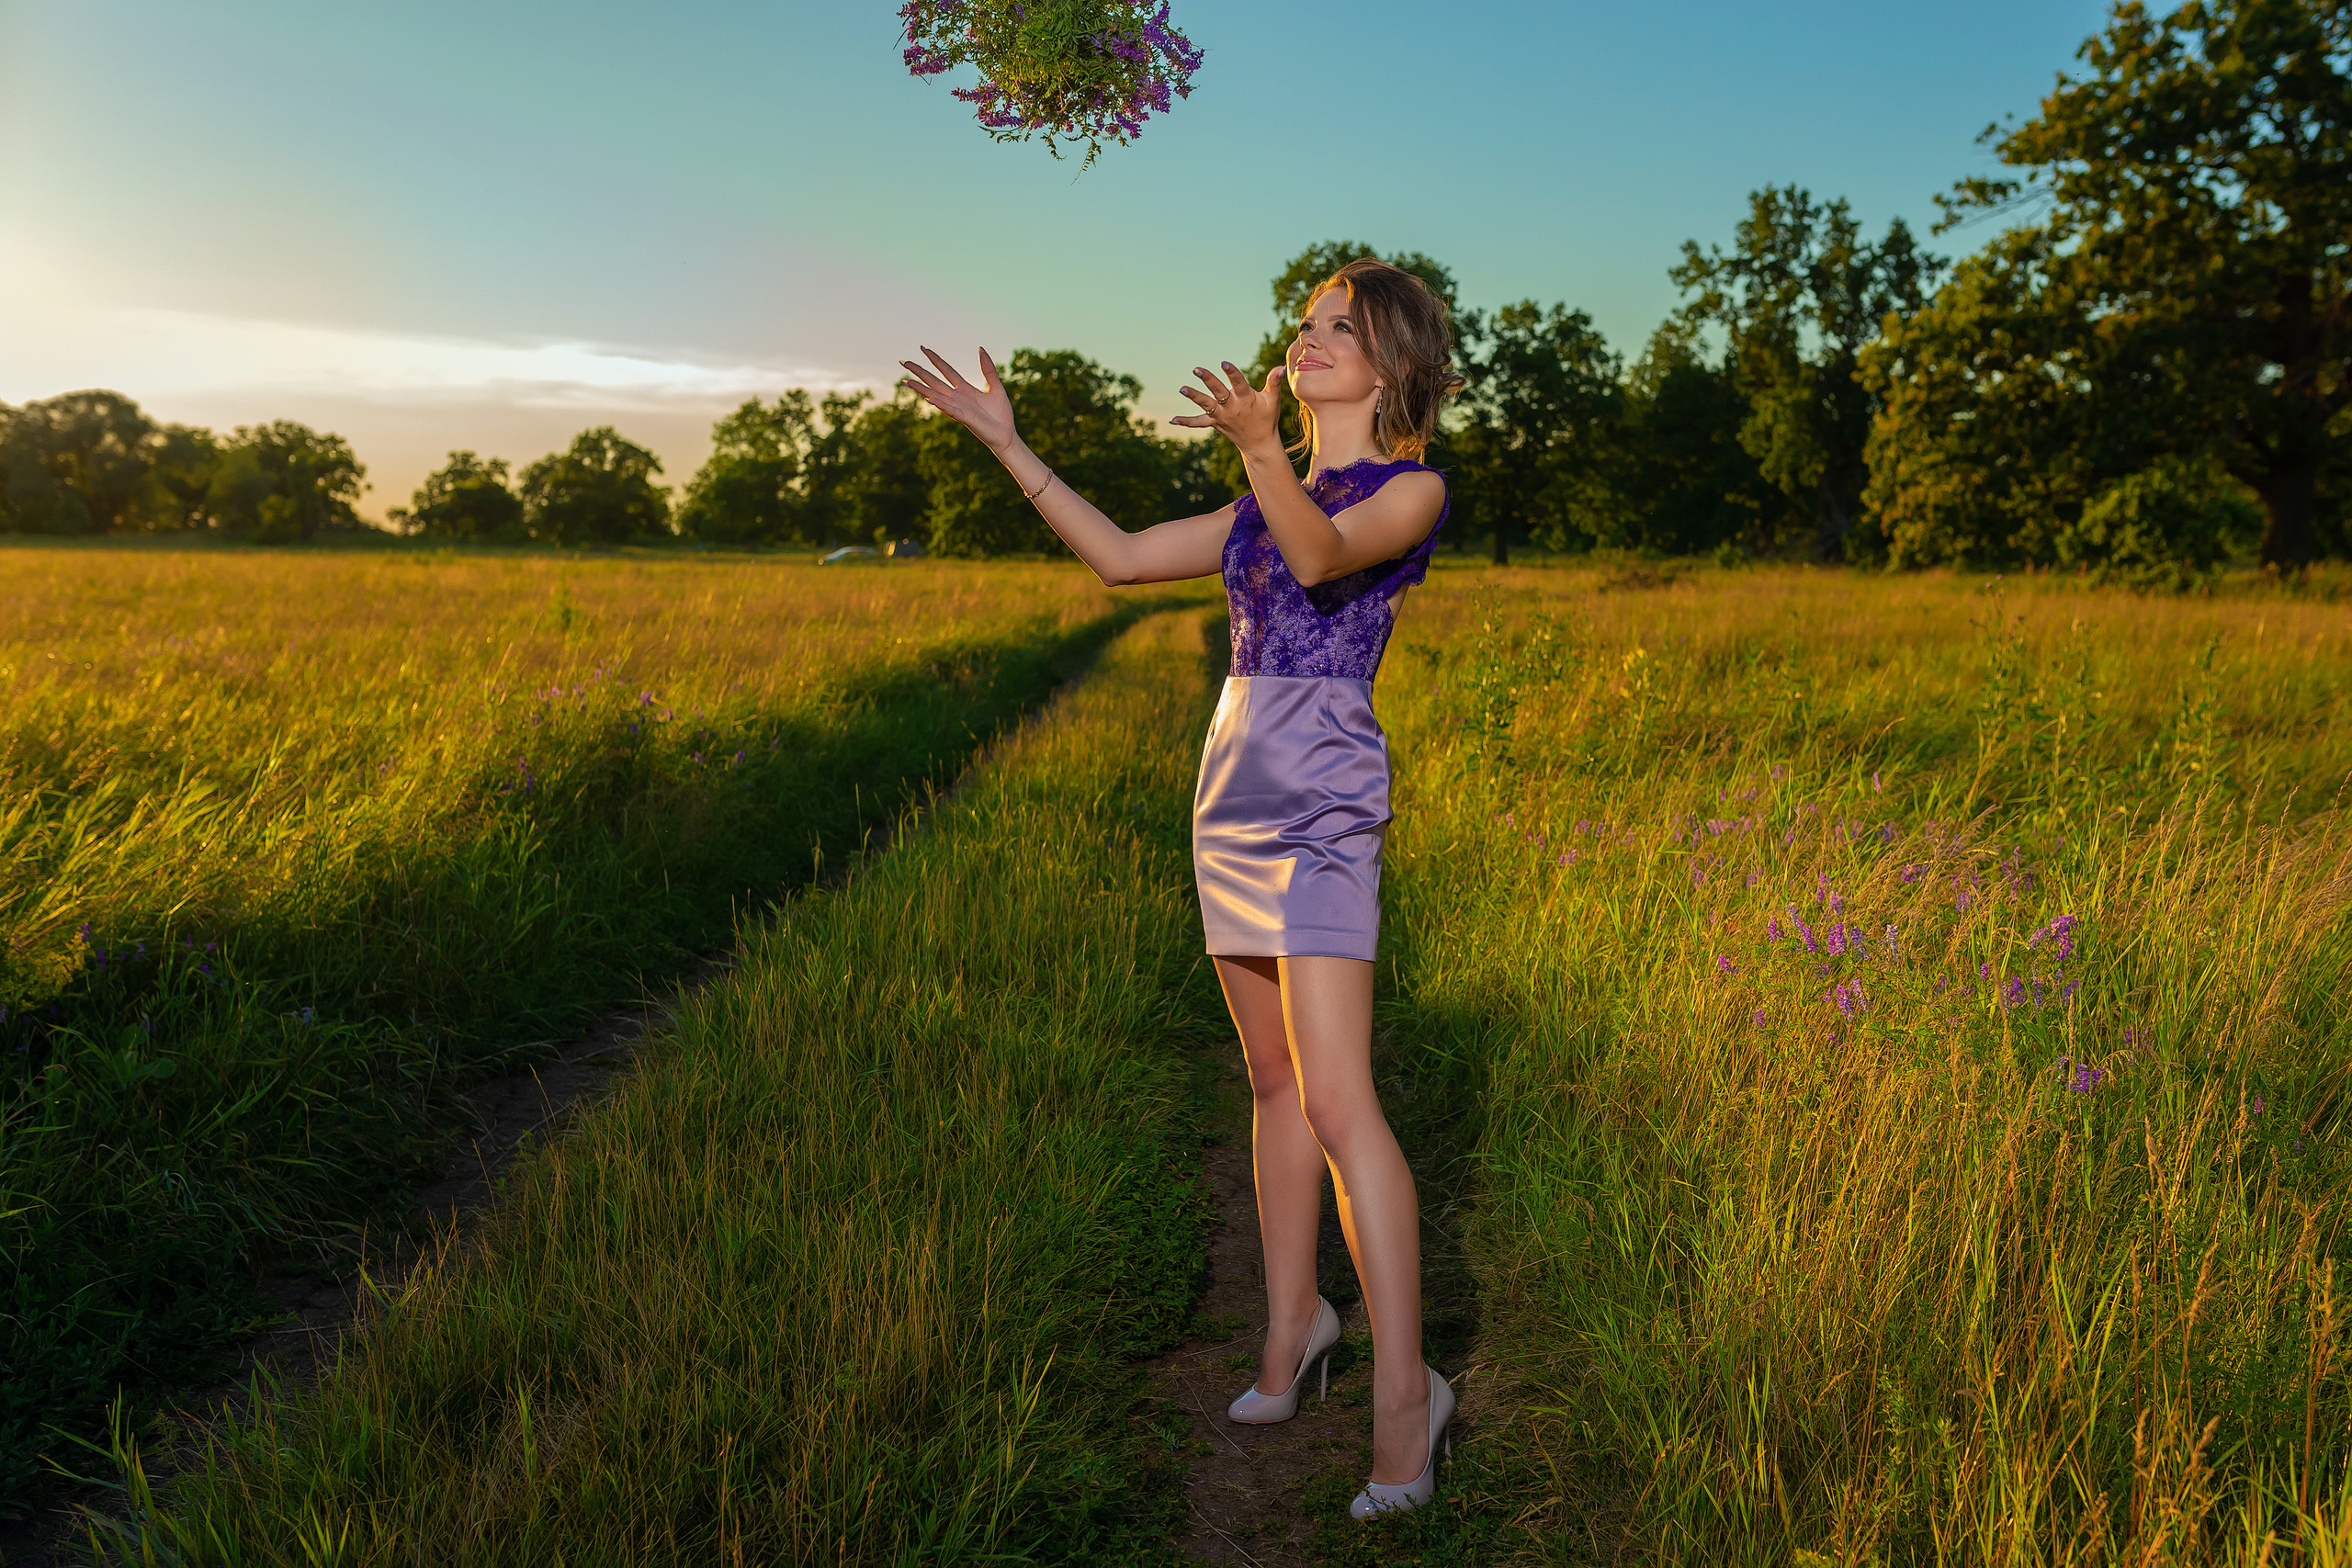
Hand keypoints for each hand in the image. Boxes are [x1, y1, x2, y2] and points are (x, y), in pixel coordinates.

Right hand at [900, 347, 1017, 451]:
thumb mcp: (996, 387)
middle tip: (904, 361)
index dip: (935, 359)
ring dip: (922, 389)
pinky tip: (929, 399)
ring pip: (936, 396)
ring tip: (906, 381)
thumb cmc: (1001, 415)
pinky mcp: (966, 419)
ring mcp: (960, 408)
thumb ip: (988, 369)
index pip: (946, 371)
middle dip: (920, 372)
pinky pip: (951, 410)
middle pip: (935, 382)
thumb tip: (980, 349)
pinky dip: (941, 404)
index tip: (923, 349)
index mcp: (966, 390)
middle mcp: (958, 398)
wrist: (1007, 436)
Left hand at [1170, 360, 1284, 457]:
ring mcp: (1222, 416)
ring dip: (1194, 397)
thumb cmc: (1267, 419)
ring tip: (1182, 389)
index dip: (1232, 373)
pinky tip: (1173, 420)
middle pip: (1218, 392)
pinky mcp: (1216, 423)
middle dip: (1208, 380)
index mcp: (1246, 399)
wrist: (1260, 445)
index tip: (1224, 364)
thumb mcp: (1272, 400)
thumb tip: (1281, 366)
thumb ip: (1274, 382)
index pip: (1238, 383)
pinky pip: (1199, 423)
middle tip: (1197, 370)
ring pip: (1206, 405)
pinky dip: (1187, 422)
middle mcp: (1232, 407)